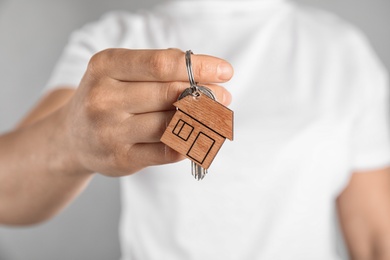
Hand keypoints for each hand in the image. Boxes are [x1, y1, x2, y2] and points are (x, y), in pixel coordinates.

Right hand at [61, 48, 233, 176]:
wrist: (73, 137)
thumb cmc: (106, 99)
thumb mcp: (120, 73)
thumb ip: (158, 71)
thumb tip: (207, 78)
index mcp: (105, 66)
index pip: (161, 64)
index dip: (198, 67)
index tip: (225, 71)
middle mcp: (103, 98)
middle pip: (169, 94)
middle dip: (205, 95)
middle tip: (224, 97)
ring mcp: (110, 131)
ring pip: (170, 123)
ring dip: (201, 120)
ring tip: (215, 116)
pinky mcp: (120, 159)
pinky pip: (167, 151)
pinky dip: (189, 143)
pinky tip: (198, 136)